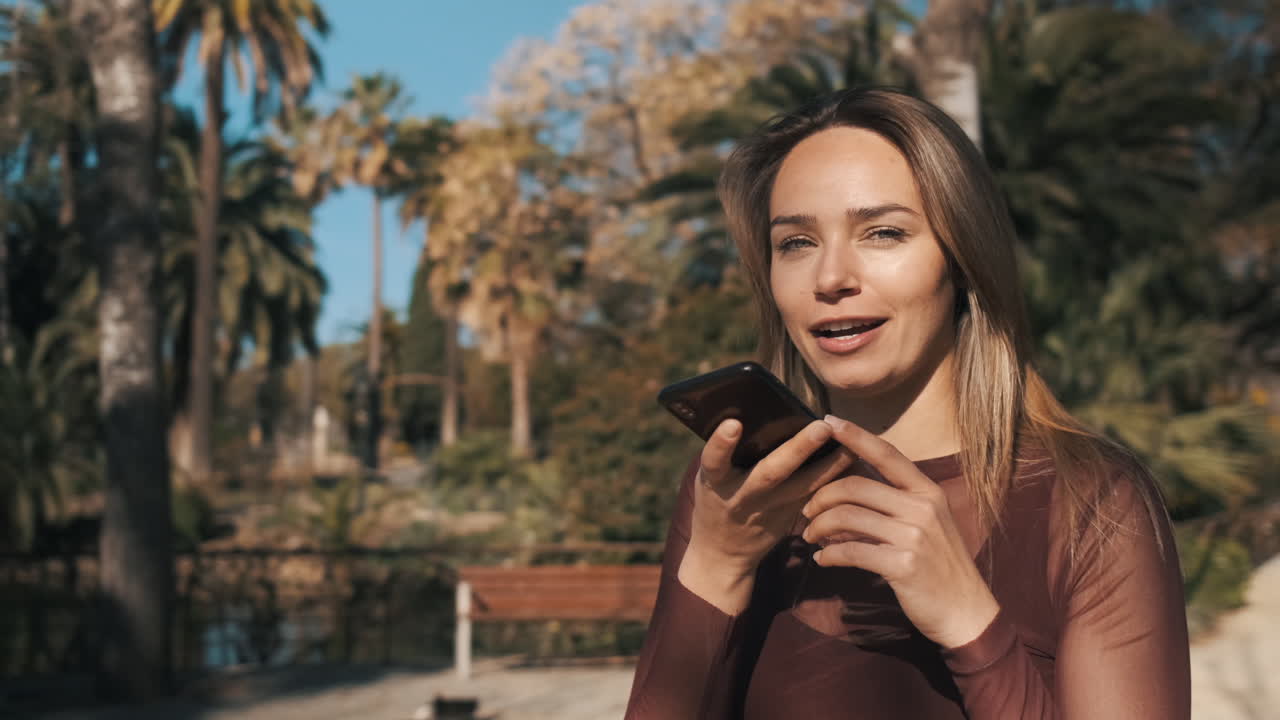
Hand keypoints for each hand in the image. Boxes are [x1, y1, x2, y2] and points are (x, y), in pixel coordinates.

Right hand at [680, 417, 854, 612]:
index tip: (733, 423)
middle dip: (798, 449)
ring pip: (804, 488)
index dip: (721, 443)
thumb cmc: (716, 499)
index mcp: (715, 483)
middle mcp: (743, 497)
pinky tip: (855, 459)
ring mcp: (769, 511)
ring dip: (830, 466)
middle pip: (771, 473)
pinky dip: (835, 478)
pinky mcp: (789, 518)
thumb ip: (727, 455)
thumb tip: (757, 410)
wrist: (723, 552)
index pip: (713, 461)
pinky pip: (815, 496)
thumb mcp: (710, 479)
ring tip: (851, 444)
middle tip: (822, 427)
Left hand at [800, 414, 998, 648]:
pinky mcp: (902, 565)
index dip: (855, 436)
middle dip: (821, 498)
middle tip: (806, 513)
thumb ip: (892, 505)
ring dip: (819, 527)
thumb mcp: (926, 525)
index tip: (827, 421)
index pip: (887, 453)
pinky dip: (829, 555)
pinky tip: (822, 560)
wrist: (966, 612)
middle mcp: (922, 507)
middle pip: (855, 487)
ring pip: (847, 517)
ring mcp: (914, 536)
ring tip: (810, 538)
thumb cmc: (940, 566)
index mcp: (928, 491)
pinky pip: (850, 552)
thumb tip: (844, 498)